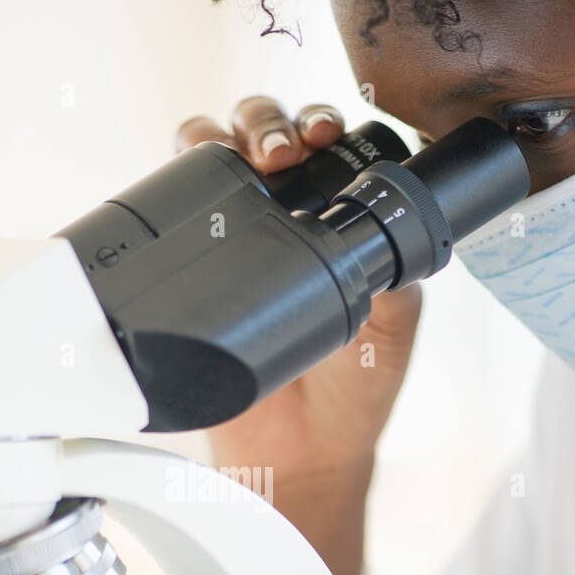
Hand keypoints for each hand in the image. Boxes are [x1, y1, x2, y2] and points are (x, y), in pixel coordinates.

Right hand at [176, 98, 420, 574]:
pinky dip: (183, 165)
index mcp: (341, 218)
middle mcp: (286, 214)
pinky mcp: (194, 261)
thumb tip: (397, 228)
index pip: (329, 146)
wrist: (298, 452)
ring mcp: (236, 233)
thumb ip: (398, 278)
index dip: (325, 125)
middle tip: (288, 150)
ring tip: (252, 156)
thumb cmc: (353, 392)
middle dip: (275, 123)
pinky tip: (195, 163)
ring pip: (220, 150)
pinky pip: (176, 199)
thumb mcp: (394, 326)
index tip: (329, 136)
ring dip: (228, 132)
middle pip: (270, 132)